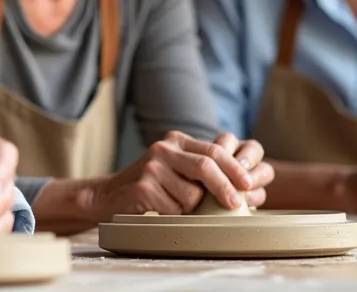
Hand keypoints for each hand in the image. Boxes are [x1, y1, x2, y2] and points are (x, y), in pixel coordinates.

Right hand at [88, 131, 271, 218]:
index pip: (213, 151)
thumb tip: (241, 184)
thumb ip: (200, 169)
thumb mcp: (176, 169)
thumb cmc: (151, 186)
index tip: (248, 185)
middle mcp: (163, 149)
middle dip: (224, 187)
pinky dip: (172, 215)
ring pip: (191, 195)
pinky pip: (174, 208)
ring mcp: (151, 167)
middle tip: (234, 204)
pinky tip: (158, 209)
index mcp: (176, 141)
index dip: (234, 169)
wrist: (109, 196)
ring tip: (172, 205)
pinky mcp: (142, 186)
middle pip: (205, 166)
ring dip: (189, 208)